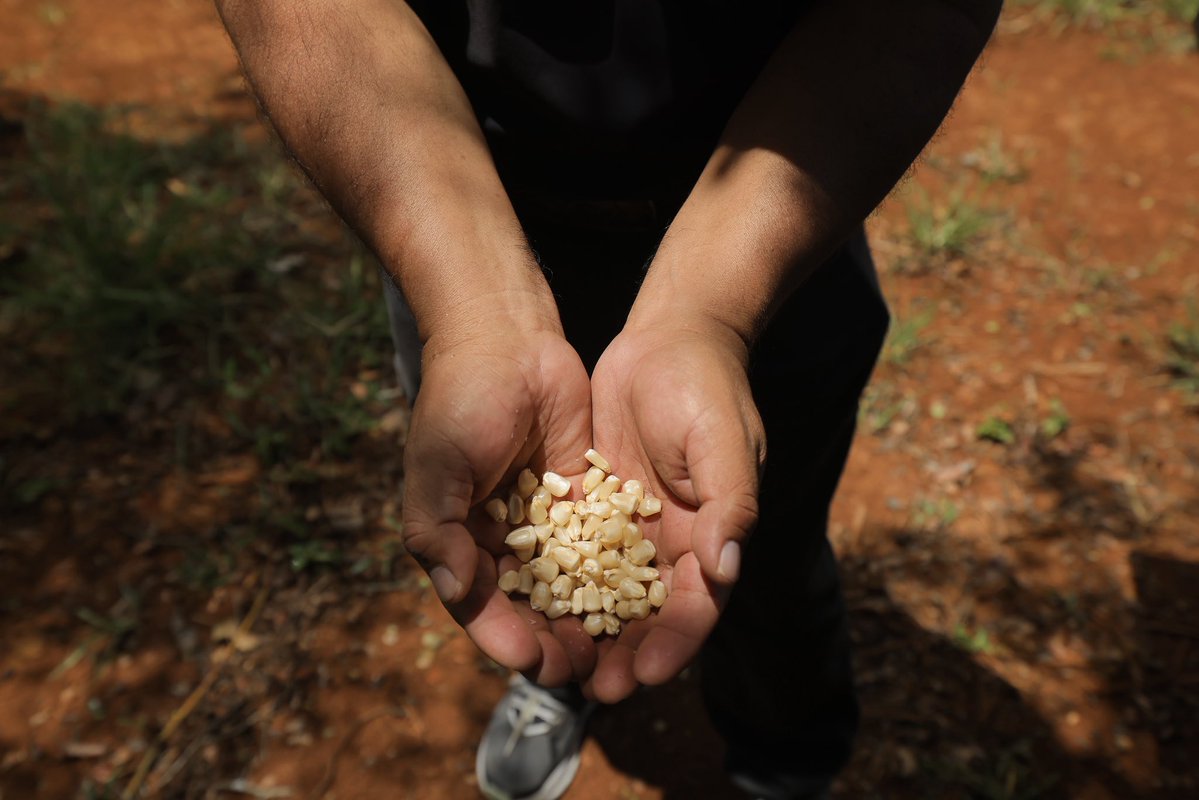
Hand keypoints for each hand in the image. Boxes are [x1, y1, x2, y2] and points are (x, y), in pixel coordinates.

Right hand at [401, 319, 597, 686]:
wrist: (506, 339)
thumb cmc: (460, 402)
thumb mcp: (436, 468)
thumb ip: (440, 535)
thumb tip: (458, 595)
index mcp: (458, 541)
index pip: (483, 607)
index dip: (508, 638)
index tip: (538, 661)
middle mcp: (500, 540)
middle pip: (529, 608)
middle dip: (555, 641)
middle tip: (587, 669)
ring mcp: (544, 522)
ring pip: (569, 586)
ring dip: (587, 620)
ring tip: (615, 647)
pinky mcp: (582, 498)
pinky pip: (599, 546)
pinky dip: (614, 576)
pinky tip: (640, 599)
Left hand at [584, 317, 765, 701]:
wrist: (670, 338)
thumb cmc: (707, 388)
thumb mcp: (725, 443)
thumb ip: (728, 505)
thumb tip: (724, 569)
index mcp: (711, 535)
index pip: (696, 604)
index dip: (672, 644)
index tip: (642, 676)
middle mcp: (671, 541)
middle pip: (647, 612)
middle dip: (622, 652)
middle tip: (590, 688)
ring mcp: (630, 524)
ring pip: (605, 591)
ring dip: (584, 629)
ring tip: (553, 664)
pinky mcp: (595, 503)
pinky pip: (573, 550)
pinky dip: (556, 580)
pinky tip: (527, 606)